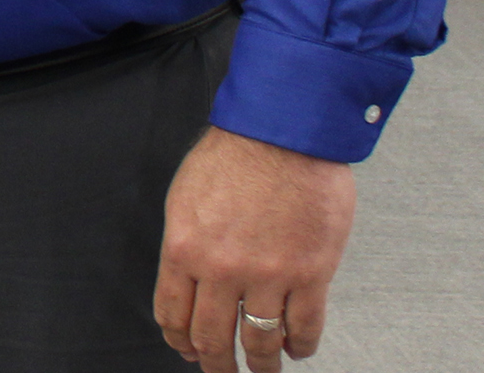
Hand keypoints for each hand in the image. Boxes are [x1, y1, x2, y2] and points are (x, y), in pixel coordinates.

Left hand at [154, 126, 355, 369]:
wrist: (282, 134)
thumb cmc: (234, 156)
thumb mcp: (186, 198)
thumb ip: (187, 244)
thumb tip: (188, 282)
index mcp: (184, 248)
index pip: (173, 313)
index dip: (179, 341)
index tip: (186, 351)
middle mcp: (221, 269)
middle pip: (212, 337)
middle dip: (216, 364)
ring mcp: (267, 275)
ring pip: (259, 340)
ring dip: (261, 364)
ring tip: (264, 370)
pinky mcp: (310, 274)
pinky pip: (303, 327)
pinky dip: (300, 346)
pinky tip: (297, 349)